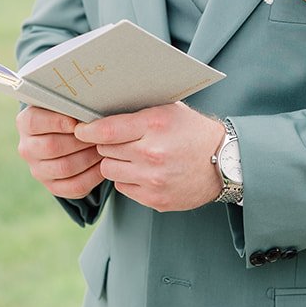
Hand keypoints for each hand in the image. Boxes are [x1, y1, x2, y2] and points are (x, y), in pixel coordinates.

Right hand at [16, 105, 104, 199]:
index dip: (57, 122)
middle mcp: (27, 148)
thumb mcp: (64, 105)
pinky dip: (93, 176)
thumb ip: (70, 104)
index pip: (34, 123)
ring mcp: (38, 170)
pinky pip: (74, 186)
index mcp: (25, 123)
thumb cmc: (70, 115)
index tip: (77, 122)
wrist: (67, 137)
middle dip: (80, 141)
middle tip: (100, 135)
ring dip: (89, 157)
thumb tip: (87, 108)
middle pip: (51, 147)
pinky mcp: (53, 186)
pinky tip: (103, 165)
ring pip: (64, 168)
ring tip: (105, 148)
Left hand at [75, 104, 225, 212]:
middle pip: (105, 150)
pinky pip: (122, 188)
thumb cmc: (193, 132)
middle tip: (119, 141)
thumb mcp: (170, 110)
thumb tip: (101, 107)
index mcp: (155, 125)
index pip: (107, 129)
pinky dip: (127, 179)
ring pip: (109, 170)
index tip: (81, 130)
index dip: (88, 129)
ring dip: (114, 163)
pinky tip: (143, 172)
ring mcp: (153, 179)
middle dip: (107, 145)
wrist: (224, 163)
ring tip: (131, 156)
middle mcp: (153, 153)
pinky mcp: (155, 199)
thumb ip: (138, 110)